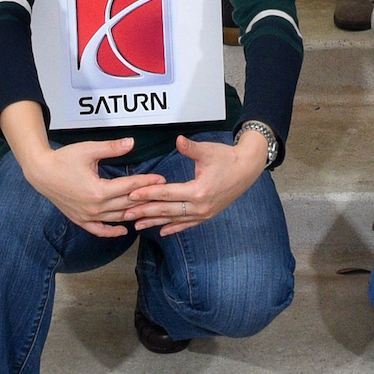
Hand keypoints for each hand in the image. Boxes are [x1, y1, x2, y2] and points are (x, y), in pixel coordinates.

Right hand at [21, 136, 152, 239]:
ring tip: (150, 209)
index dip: (147, 182)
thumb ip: (112, 148)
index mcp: (98, 190)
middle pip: (127, 204)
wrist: (41, 172)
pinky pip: (99, 230)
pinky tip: (124, 230)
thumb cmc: (64, 159)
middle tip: (162, 193)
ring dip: (134, 214)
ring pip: (117, 218)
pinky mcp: (80, 220)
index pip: (129, 187)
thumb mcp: (89, 149)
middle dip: (146, 198)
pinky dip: (112, 232)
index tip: (162, 179)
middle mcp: (95, 207)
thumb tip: (132, 142)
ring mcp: (87, 216)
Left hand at [142, 130, 271, 235]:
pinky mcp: (207, 214)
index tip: (131, 195)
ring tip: (137, 226)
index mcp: (198, 190)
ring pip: (174, 220)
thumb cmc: (227, 157)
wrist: (248, 169)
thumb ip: (190, 148)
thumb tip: (178, 141)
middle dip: (145, 212)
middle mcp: (200, 206)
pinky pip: (187, 224)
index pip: (167, 193)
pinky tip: (162, 232)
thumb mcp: (208, 151)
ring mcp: (204, 213)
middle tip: (125, 214)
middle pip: (167, 210)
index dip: (148, 194)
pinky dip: (174, 228)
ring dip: (155, 222)